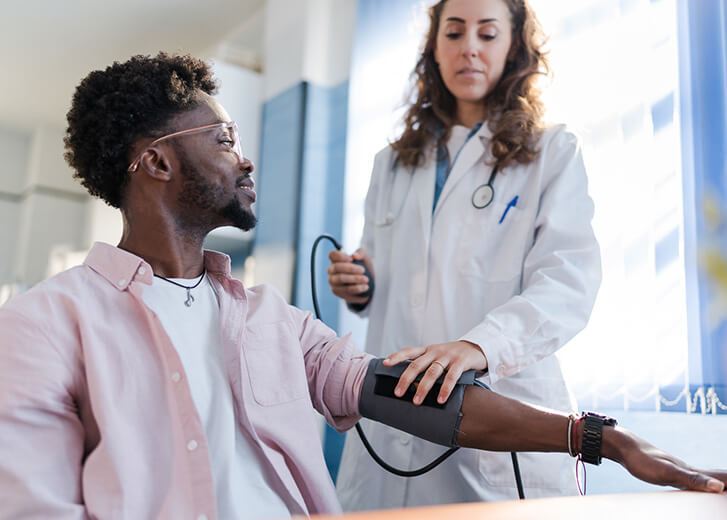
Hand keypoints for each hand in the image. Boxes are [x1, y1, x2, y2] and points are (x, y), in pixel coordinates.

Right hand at [327, 248, 372, 304]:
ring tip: (366, 279)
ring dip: (355, 279)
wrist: (367, 284)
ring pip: (340, 279)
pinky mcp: (337, 292)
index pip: (332, 255)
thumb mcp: (365, 258)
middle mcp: (332, 270)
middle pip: (336, 267)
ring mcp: (333, 281)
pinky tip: (365, 287)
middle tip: (363, 270)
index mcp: (336, 260)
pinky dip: (356, 288)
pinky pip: (345, 290)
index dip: (340, 256)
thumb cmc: (363, 268)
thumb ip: (361, 253)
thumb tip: (354, 255)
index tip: (351, 259)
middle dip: (351, 268)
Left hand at [384, 340, 487, 405]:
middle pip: (417, 364)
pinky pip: (451, 377)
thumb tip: (408, 382)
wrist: (477, 347)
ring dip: (423, 387)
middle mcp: (436, 351)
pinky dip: (445, 389)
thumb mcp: (437, 355)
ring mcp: (448, 356)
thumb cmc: (453, 355)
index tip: (385, 363)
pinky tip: (441, 399)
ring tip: (416, 401)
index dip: (396, 356)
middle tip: (398, 393)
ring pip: (432, 372)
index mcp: (428, 350)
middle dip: (406, 379)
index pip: (409, 351)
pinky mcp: (461, 362)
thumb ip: (425, 364)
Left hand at [605, 427, 726, 492]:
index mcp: (691, 471)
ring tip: (724, 486)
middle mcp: (687, 470)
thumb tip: (719, 487)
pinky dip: (702, 482)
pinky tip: (697, 483)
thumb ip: (693, 480)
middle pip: (715, 477)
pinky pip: (691, 479)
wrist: (624, 446)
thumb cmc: (643, 460)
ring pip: (704, 477)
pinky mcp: (668, 471)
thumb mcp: (668, 473)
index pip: (720, 478)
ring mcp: (678, 470)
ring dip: (718, 481)